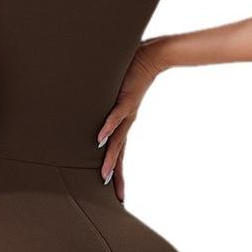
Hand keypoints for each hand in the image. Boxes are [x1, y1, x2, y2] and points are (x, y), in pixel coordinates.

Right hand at [96, 40, 166, 202]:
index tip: (118, 194)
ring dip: (110, 159)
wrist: (153, 55)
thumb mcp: (117, 94)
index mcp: (124, 123)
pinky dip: (108, 128)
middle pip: (119, 153)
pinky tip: (99, 141)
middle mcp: (126, 121)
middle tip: (115, 196)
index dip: (118, 173)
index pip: (119, 152)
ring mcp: (127, 112)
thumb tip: (98, 112)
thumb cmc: (132, 73)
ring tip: (104, 176)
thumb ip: (109, 103)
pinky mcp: (126, 99)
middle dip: (117, 175)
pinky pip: (115, 116)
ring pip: (117, 140)